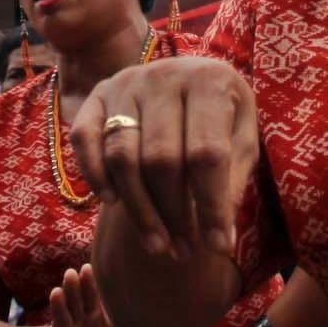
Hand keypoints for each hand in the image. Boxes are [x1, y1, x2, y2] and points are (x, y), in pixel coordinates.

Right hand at [27, 265, 115, 326]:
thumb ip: (123, 322)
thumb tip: (152, 311)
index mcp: (88, 315)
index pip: (90, 298)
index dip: (89, 285)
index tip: (88, 268)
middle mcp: (74, 321)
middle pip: (74, 304)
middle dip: (73, 289)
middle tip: (71, 273)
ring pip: (61, 320)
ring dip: (58, 306)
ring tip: (56, 292)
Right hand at [71, 58, 259, 259]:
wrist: (190, 79)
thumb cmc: (222, 116)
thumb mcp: (243, 139)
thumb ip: (232, 180)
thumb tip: (218, 237)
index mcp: (210, 81)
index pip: (207, 153)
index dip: (211, 205)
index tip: (218, 246)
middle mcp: (164, 75)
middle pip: (161, 159)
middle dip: (173, 215)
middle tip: (184, 251)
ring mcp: (126, 83)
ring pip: (122, 156)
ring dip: (138, 209)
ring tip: (158, 245)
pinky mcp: (98, 95)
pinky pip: (84, 138)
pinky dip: (94, 173)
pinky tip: (113, 202)